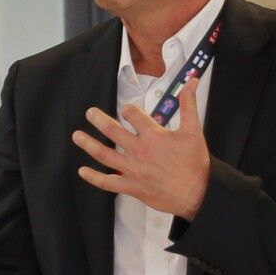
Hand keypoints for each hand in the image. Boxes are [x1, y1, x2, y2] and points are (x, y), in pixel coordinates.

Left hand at [73, 77, 210, 218]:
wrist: (198, 193)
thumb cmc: (195, 164)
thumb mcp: (193, 130)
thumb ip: (188, 104)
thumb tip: (191, 81)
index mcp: (153, 135)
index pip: (133, 114)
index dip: (128, 110)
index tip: (126, 110)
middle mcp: (139, 151)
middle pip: (112, 131)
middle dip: (98, 120)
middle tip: (90, 113)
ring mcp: (133, 169)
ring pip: (104, 155)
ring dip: (88, 144)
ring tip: (77, 136)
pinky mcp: (131, 187)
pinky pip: (107, 182)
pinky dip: (93, 177)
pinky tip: (83, 171)